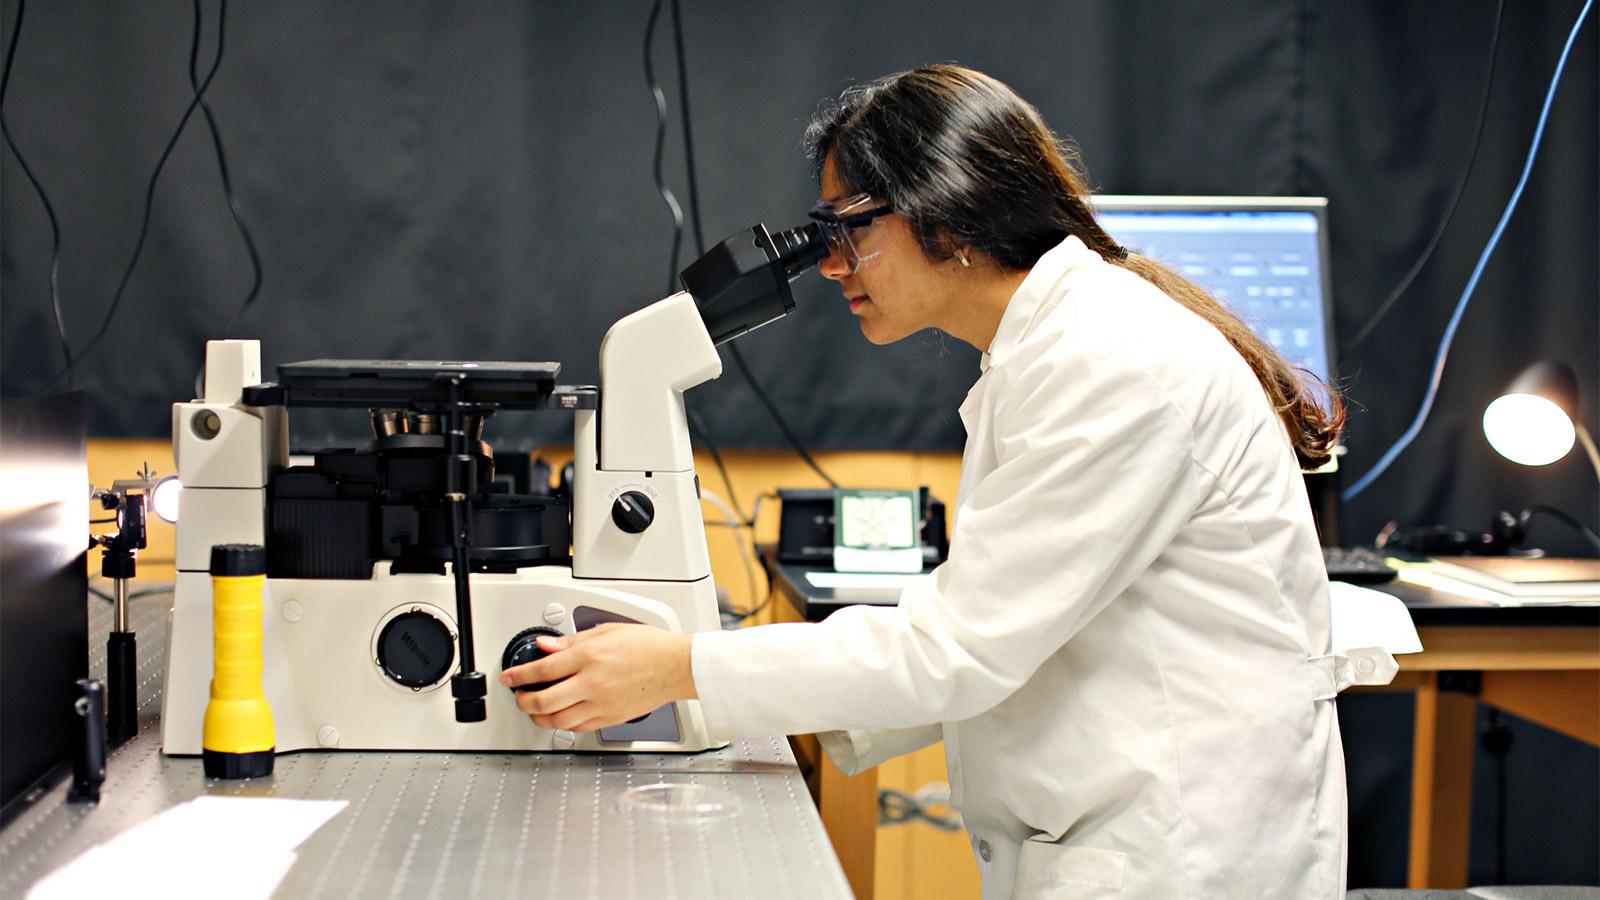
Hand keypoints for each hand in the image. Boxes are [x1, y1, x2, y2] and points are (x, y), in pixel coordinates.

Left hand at [499, 623, 695, 732]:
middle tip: (519, 696)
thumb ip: (571, 641)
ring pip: (557, 721)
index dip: (519, 674)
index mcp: (589, 658)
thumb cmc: (648, 647)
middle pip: (543, 701)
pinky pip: (577, 728)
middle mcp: (591, 684)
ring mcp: (600, 705)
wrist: (675, 667)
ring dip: (538, 718)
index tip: (509, 677)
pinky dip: (562, 724)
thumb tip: (546, 646)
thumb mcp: (606, 631)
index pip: (542, 670)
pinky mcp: (609, 719)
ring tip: (533, 710)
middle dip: (523, 701)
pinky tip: (559, 717)